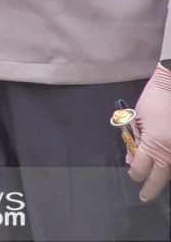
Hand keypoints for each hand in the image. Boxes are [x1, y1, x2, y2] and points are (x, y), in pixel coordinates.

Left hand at [129, 64, 170, 201]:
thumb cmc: (154, 100)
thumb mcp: (137, 119)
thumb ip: (134, 141)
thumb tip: (131, 158)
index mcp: (155, 144)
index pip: (141, 168)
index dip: (135, 173)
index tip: (132, 174)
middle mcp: (170, 151)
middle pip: (160, 177)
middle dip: (151, 187)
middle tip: (145, 197)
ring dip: (163, 176)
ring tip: (154, 181)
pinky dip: (170, 165)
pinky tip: (165, 166)